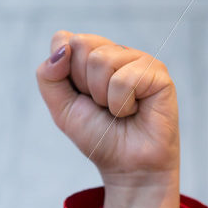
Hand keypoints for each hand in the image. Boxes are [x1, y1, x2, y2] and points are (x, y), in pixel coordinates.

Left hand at [36, 31, 179, 207]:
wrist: (126, 167)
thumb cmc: (98, 137)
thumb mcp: (61, 109)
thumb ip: (48, 76)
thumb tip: (64, 43)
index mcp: (93, 56)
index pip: (65, 40)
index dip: (65, 73)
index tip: (81, 97)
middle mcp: (117, 53)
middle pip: (82, 45)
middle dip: (84, 85)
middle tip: (101, 106)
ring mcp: (139, 60)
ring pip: (102, 60)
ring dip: (103, 97)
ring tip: (118, 111)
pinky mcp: (158, 74)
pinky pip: (124, 79)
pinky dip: (121, 104)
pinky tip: (134, 112)